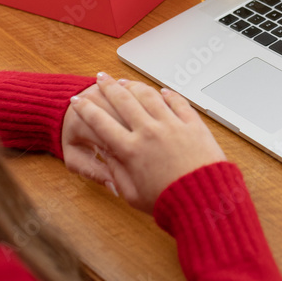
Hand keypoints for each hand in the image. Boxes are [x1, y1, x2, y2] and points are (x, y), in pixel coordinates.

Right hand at [69, 74, 225, 212]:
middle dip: (107, 87)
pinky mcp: (192, 124)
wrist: (204, 199)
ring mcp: (172, 125)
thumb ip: (117, 174)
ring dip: (133, 85)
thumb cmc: (170, 202)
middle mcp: (149, 132)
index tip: (77, 102)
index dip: (85, 110)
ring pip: (148, 96)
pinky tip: (161, 91)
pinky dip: (167, 94)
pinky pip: (177, 101)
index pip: (100, 122)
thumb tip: (108, 158)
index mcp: (131, 150)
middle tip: (100, 79)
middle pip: (122, 100)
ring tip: (125, 81)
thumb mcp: (133, 195)